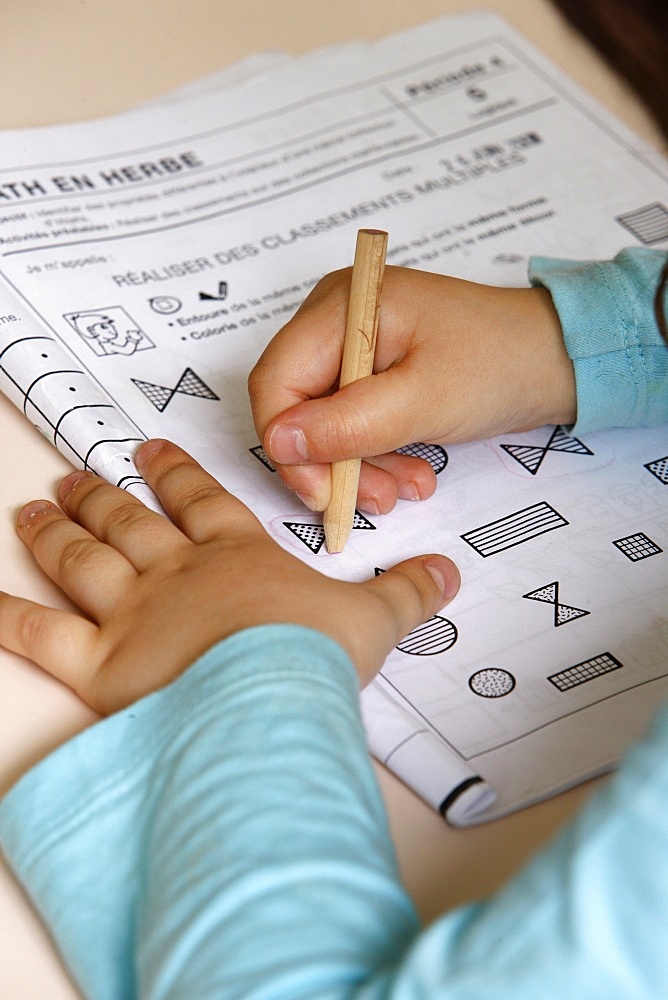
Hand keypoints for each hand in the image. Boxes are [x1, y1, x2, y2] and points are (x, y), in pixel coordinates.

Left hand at [0, 440, 459, 713]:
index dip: (176, 473)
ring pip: (84, 559)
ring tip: (35, 509)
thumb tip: (447, 573)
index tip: (153, 451)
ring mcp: (132, 613)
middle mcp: (176, 574)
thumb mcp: (373, 619)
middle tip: (78, 475)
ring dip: (56, 531)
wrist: (272, 698)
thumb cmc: (314, 656)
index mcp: (235, 557)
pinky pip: (40, 632)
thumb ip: (408, 591)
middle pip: (131, 523)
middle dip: (104, 495)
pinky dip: (7, 615)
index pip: (201, 500)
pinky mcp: (100, 662)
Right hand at [249, 266, 575, 513]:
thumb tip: (279, 443)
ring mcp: (355, 345)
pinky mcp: (374, 371)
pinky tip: (409, 473)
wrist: (558, 359)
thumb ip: (348, 424)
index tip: (320, 492)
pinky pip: (351, 422)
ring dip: (358, 466)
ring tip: (405, 488)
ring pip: (323, 422)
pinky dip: (374, 455)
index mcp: (342, 306)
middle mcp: (338, 319)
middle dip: (330, 461)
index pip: (275, 381)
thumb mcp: (424, 400)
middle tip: (371, 499)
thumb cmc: (502, 362)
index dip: (287, 444)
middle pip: (296, 405)